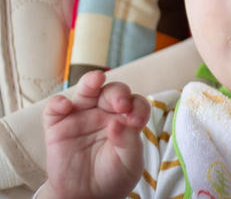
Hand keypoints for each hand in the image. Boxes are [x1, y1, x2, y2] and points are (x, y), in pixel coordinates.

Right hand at [41, 71, 151, 198]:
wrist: (87, 196)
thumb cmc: (113, 176)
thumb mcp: (130, 162)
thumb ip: (129, 141)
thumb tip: (118, 123)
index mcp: (126, 118)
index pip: (136, 103)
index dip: (138, 107)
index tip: (136, 121)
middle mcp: (105, 112)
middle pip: (113, 92)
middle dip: (119, 94)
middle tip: (122, 106)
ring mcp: (81, 116)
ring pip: (86, 90)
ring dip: (91, 82)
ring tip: (96, 80)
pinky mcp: (58, 126)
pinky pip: (54, 109)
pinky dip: (58, 103)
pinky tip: (65, 106)